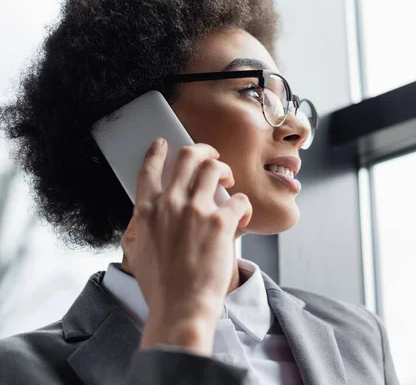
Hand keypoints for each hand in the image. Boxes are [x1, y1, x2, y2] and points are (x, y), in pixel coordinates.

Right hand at [120, 138, 252, 355]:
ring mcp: (195, 211)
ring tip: (228, 181)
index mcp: (146, 211)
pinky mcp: (220, 222)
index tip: (165, 144)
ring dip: (224, 170)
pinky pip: (239, 199)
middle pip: (188, 157)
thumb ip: (138, 229)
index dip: (159, 152)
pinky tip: (242, 217)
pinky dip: (243, 205)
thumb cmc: (162, 287)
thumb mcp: (137, 254)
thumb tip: (141, 218)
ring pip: (214, 168)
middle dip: (204, 151)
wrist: (181, 307)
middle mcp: (169, 204)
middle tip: (213, 158)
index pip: (149, 169)